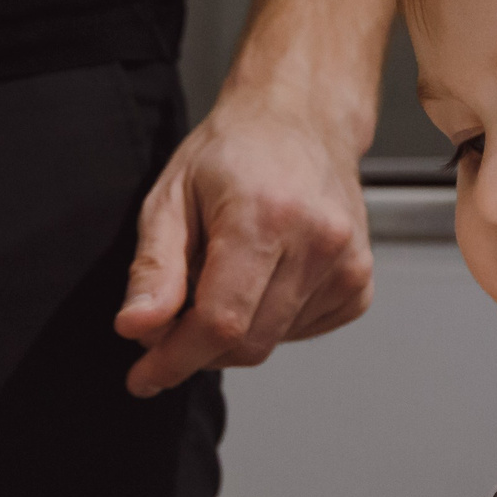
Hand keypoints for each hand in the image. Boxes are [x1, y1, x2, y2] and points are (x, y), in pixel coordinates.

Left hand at [116, 90, 372, 395]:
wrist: (302, 120)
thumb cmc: (233, 152)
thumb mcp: (170, 196)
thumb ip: (154, 268)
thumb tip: (137, 328)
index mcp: (267, 217)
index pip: (219, 322)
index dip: (174, 359)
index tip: (143, 377)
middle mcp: (318, 243)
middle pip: (246, 343)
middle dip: (196, 349)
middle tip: (169, 320)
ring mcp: (347, 266)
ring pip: (271, 342)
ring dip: (232, 332)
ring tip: (219, 276)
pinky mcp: (359, 284)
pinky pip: (299, 332)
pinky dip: (267, 321)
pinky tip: (260, 277)